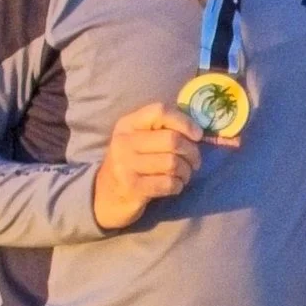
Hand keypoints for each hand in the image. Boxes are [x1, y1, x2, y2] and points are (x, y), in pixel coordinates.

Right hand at [92, 103, 206, 230]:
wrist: (107, 195)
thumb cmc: (134, 163)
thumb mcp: (141, 140)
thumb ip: (164, 129)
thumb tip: (199, 130)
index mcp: (128, 124)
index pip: (160, 111)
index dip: (185, 121)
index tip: (197, 135)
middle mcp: (124, 141)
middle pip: (172, 140)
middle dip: (192, 152)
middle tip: (194, 161)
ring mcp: (126, 165)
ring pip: (173, 163)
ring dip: (186, 171)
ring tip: (184, 174)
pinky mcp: (132, 187)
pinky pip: (168, 183)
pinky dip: (178, 185)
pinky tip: (174, 185)